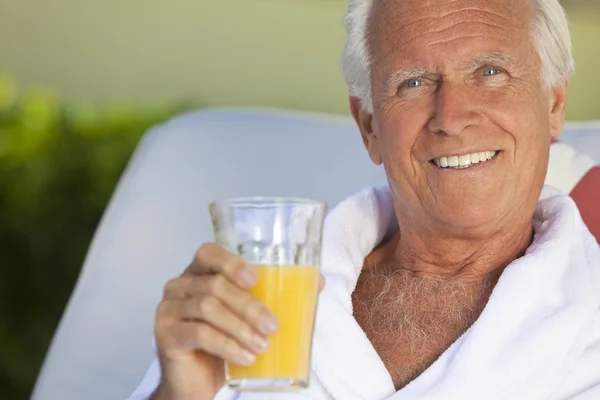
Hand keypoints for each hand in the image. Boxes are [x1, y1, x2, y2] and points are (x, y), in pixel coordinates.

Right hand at [152, 243, 324, 398]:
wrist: (195, 382)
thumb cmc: (222, 344)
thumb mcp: (247, 318)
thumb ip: (276, 297)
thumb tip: (318, 282)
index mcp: (198, 274)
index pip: (208, 253)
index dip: (231, 262)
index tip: (256, 280)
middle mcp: (179, 286)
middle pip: (214, 285)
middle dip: (249, 305)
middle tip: (272, 326)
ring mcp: (168, 309)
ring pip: (207, 308)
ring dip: (240, 327)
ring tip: (261, 345)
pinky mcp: (165, 334)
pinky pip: (199, 333)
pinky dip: (227, 345)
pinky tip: (245, 357)